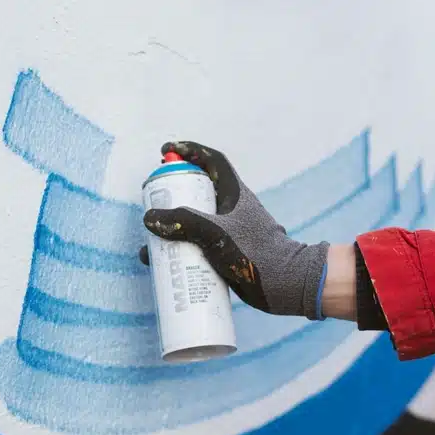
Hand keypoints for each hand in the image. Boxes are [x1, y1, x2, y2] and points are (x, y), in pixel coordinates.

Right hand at [139, 141, 328, 319]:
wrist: (285, 284)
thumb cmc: (257, 252)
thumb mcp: (216, 234)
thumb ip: (183, 222)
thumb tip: (149, 217)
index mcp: (234, 194)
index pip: (212, 161)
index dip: (190, 151)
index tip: (166, 150)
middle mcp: (231, 209)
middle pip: (198, 191)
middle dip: (173, 193)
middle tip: (153, 198)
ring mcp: (229, 232)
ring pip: (195, 222)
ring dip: (172, 227)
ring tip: (150, 240)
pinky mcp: (226, 254)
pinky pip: (197, 245)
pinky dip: (180, 250)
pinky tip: (164, 263)